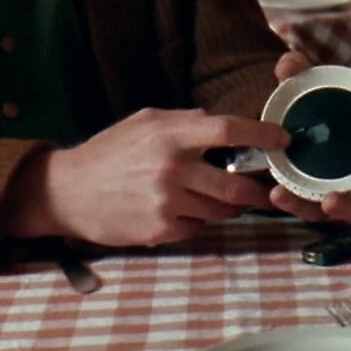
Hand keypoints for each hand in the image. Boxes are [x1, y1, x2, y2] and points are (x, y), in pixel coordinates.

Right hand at [0, 108, 290, 246]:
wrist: (68, 191)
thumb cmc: (109, 152)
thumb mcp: (144, 122)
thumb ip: (183, 121)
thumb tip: (218, 124)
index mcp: (169, 135)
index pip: (227, 130)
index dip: (261, 134)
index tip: (283, 139)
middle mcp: (171, 169)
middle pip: (233, 184)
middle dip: (255, 190)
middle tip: (263, 190)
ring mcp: (166, 203)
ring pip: (218, 209)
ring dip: (225, 206)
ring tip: (213, 197)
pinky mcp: (160, 230)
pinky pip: (196, 227)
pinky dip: (196, 220)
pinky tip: (178, 211)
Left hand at [269, 50, 350, 224]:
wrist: (296, 138)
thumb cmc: (319, 115)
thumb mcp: (312, 92)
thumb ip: (301, 75)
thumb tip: (289, 65)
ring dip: (350, 208)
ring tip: (329, 201)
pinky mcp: (327, 210)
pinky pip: (320, 216)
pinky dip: (301, 207)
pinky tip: (279, 196)